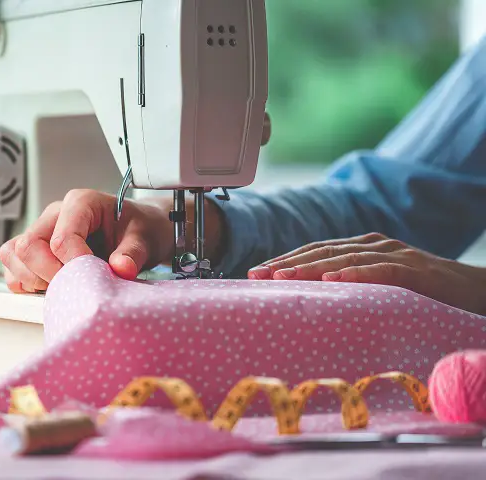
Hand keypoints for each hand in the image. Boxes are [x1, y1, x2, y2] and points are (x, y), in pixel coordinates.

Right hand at [0, 189, 173, 292]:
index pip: (61, 238)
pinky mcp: (34, 250)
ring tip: (63, 287)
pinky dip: (24, 282)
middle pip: (29, 246)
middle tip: (76, 287)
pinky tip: (50, 288)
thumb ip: (133, 253)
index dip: (74, 265)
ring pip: (13, 254)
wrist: (137, 234)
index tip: (93, 277)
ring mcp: (41, 231)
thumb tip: (121, 268)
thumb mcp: (144, 238)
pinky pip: (13, 266)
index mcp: (81, 203)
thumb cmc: (137, 230)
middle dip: (49, 274)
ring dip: (32, 278)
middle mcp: (55, 214)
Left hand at [247, 232, 485, 314]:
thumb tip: (308, 304)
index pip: (314, 252)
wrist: (475, 292)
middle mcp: (373, 245)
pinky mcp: (415, 269)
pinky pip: (381, 269)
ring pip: (344, 256)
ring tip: (282, 277)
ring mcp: (395, 253)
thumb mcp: (376, 290)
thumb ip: (348, 289)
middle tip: (257, 274)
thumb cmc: (421, 294)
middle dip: (287, 262)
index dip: (284, 260)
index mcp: (360, 248)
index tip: (255, 274)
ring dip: (310, 266)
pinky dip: (355, 272)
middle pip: (321, 251)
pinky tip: (332, 279)